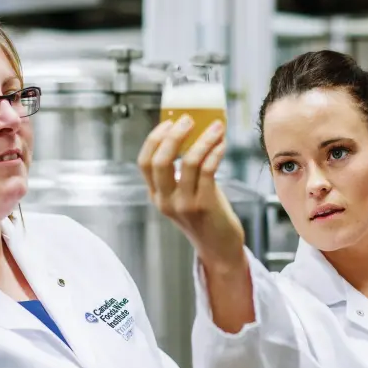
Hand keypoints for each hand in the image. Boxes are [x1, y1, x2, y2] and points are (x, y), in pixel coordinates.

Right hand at [137, 116, 246, 271]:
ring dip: (203, 140)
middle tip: (188, 119)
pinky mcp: (204, 205)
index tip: (169, 122)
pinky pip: (208, 171)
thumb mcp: (184, 195)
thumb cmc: (206, 217)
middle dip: (173, 135)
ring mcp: (184, 204)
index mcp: (156, 196)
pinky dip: (215, 152)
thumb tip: (195, 135)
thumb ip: (182, 173)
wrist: (219, 248)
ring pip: (188, 162)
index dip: (154, 139)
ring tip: (216, 127)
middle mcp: (165, 200)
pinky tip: (222, 143)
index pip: (144, 162)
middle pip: (159, 161)